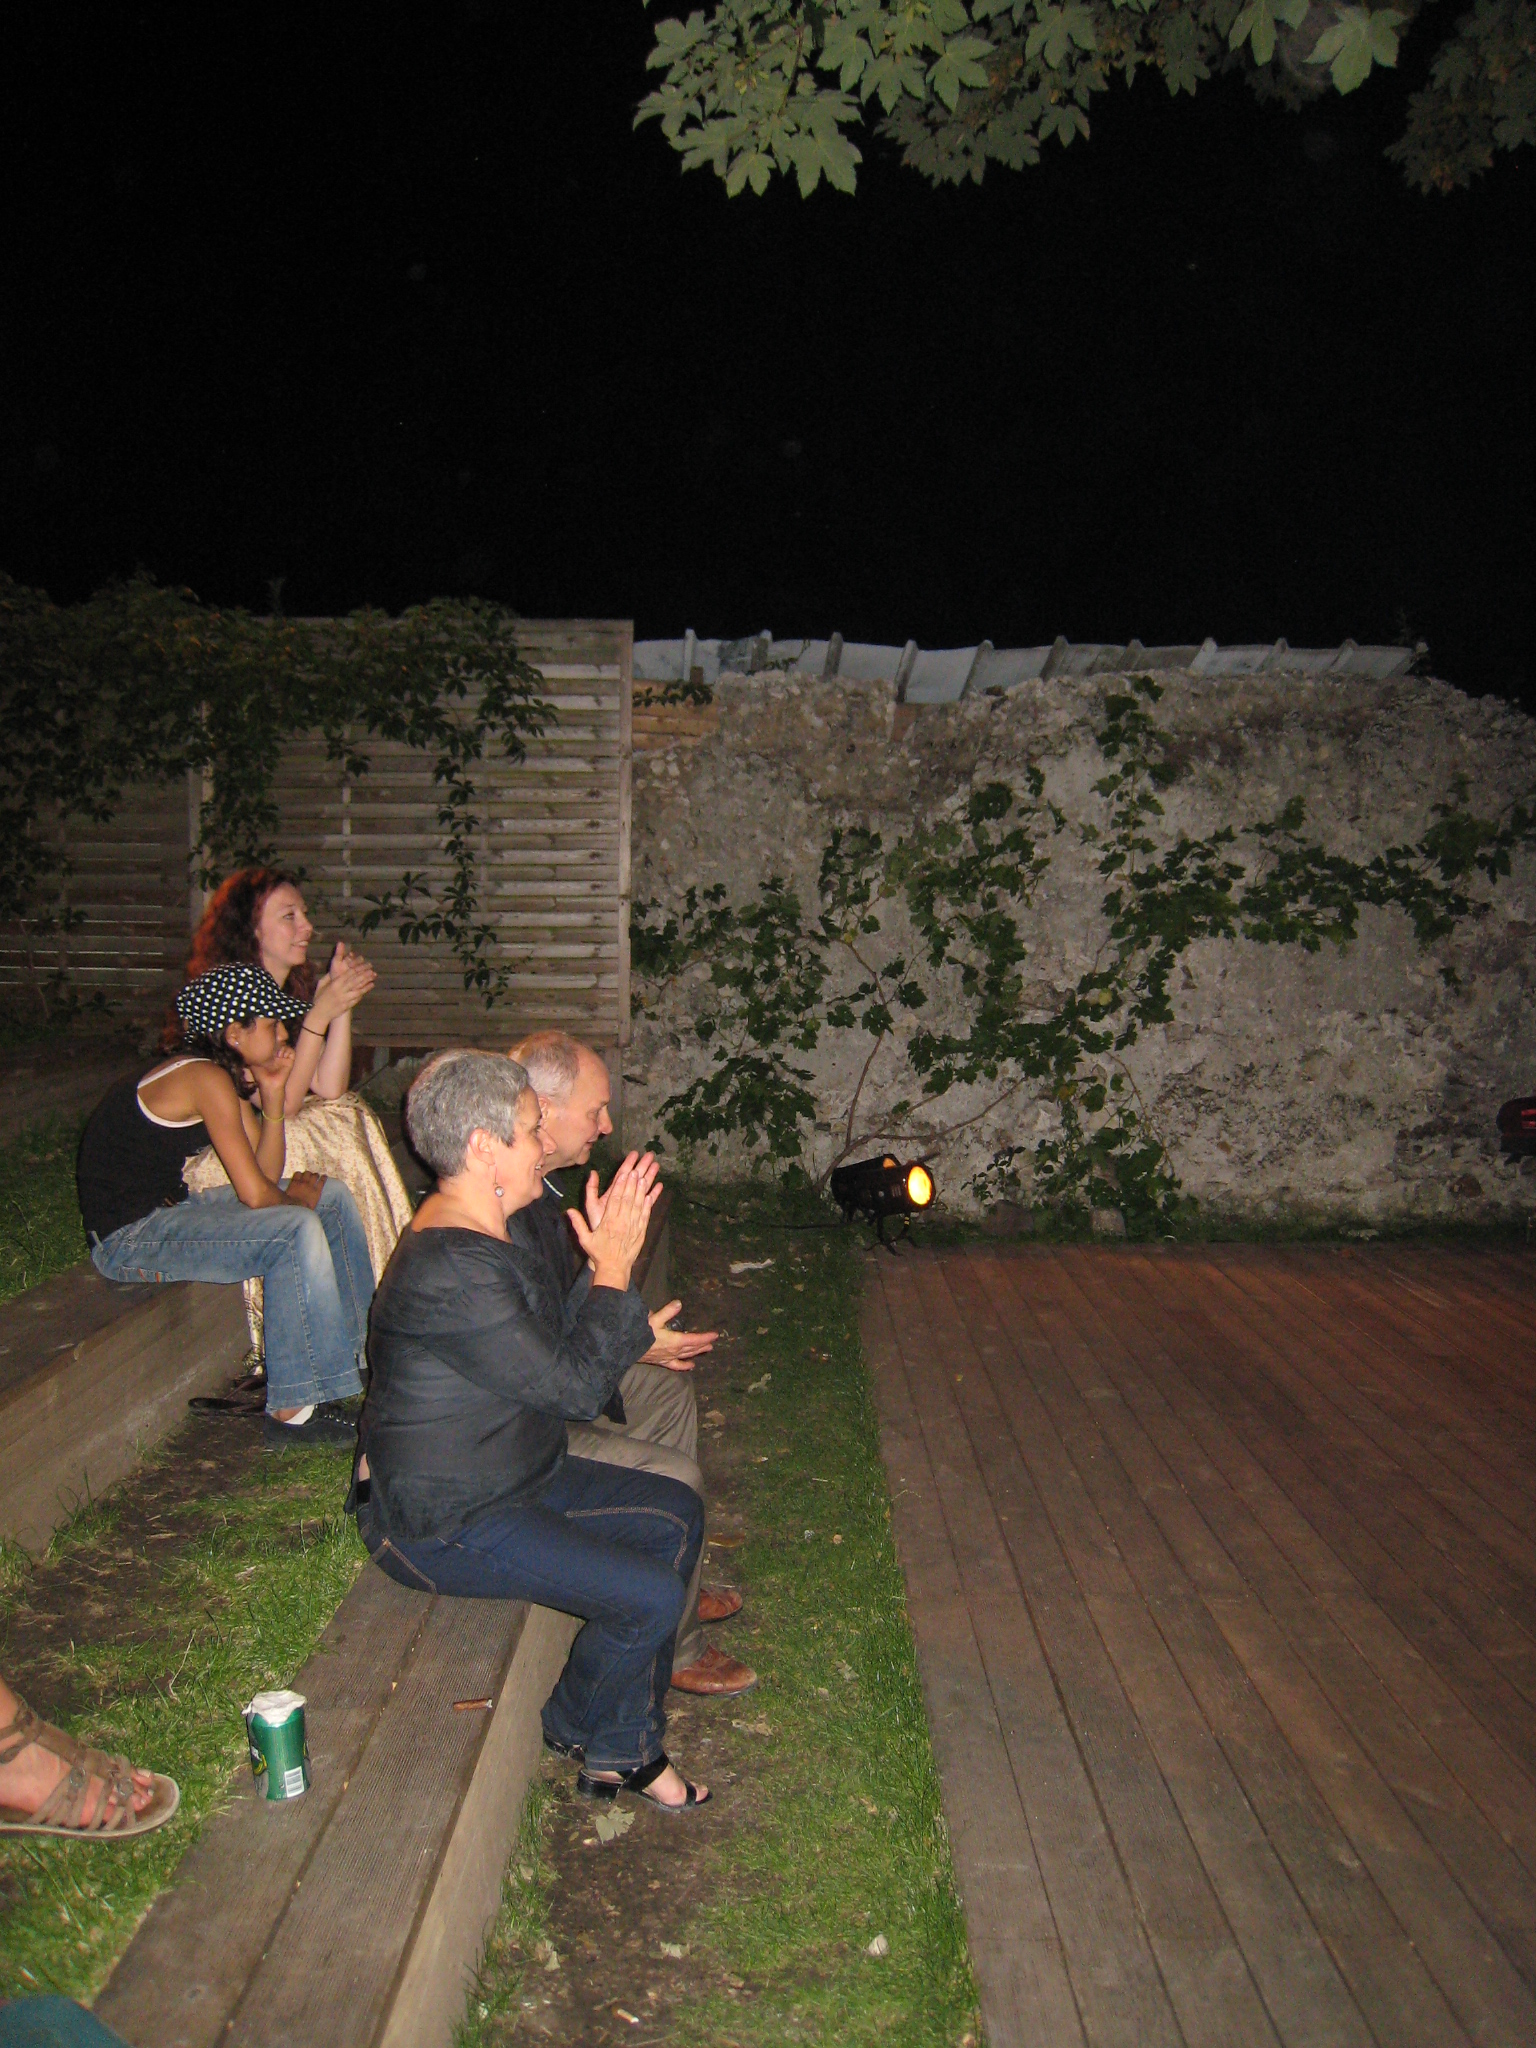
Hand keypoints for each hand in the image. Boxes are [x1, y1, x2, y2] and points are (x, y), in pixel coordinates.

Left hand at [253, 1042, 294, 1113]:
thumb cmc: (260, 1075)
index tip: (266, 1041)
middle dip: (276, 1041)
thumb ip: (251, 1054)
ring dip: (281, 1046)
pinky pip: (291, 1052)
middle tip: (272, 1043)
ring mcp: (284, 1058)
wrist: (268, 1084)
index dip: (270, 1041)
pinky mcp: (290, 1061)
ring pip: (286, 1045)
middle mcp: (277, 1055)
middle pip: (279, 1043)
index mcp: (270, 1055)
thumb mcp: (253, 1062)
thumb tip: (244, 1046)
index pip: (271, 1044)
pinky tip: (280, 1055)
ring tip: (276, 1052)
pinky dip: (287, 1051)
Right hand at [282, 1171, 325, 1209]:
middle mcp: (303, 1183)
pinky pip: (322, 1181)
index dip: (300, 1174)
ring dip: (316, 1175)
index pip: (298, 1173)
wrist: (299, 1211)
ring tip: (317, 1176)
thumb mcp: (286, 1196)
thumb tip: (289, 1190)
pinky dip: (324, 1178)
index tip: (301, 1176)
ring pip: (314, 1176)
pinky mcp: (317, 1191)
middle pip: (307, 1173)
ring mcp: (311, 1186)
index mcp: (294, 1184)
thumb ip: (289, 1191)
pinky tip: (325, 1176)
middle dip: (309, 1174)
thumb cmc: (291, 1206)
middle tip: (310, 1177)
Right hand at [311, 943, 375, 1022]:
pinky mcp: (347, 1006)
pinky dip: (363, 993)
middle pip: (355, 981)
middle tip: (372, 971)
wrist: (319, 1014)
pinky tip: (368, 988)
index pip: (348, 974)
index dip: (357, 969)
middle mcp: (341, 991)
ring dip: (366, 984)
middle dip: (364, 975)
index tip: (363, 965)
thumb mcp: (321, 984)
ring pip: (358, 990)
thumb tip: (335, 969)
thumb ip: (329, 976)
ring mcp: (345, 999)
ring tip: (373, 979)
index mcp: (334, 984)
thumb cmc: (319, 998)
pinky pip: (357, 998)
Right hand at [569, 1152, 656, 1288]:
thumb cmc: (598, 1254)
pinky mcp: (640, 1232)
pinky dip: (648, 1205)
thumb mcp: (585, 1240)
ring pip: (638, 1205)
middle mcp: (621, 1222)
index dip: (620, 1186)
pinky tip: (650, 1196)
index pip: (614, 1200)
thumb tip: (568, 1210)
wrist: (614, 1269)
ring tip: (645, 1177)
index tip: (624, 1174)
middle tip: (636, 1169)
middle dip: (632, 1183)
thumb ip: (578, 1224)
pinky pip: (645, 1216)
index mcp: (608, 1222)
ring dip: (641, 1191)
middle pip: (627, 1199)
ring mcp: (633, 1227)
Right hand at [642, 1300, 717, 1369]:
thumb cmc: (640, 1334)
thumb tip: (679, 1303)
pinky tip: (691, 1366)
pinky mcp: (662, 1362)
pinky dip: (685, 1366)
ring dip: (697, 1352)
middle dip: (703, 1344)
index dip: (705, 1337)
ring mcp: (669, 1357)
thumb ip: (667, 1311)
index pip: (694, 1339)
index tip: (715, 1335)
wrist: (627, 1348)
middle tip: (712, 1342)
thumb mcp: (653, 1319)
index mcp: (674, 1340)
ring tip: (707, 1349)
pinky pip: (676, 1365)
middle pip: (692, 1348)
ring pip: (687, 1355)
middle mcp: (674, 1351)